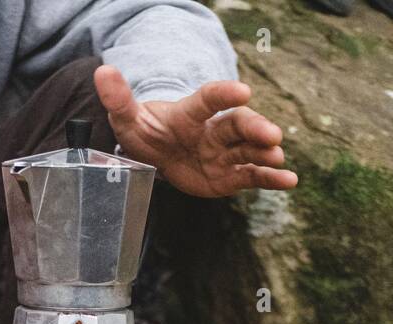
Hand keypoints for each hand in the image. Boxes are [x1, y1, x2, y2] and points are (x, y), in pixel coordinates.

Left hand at [93, 65, 296, 197]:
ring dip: (265, 153)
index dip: (224, 94)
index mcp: (190, 114)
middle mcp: (213, 130)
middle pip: (237, 125)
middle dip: (256, 128)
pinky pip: (253, 176)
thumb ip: (119, 100)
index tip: (243, 91)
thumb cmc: (147, 132)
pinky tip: (290, 180)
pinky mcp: (231, 175)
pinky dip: (271, 179)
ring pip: (249, 150)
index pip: (208, 100)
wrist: (159, 155)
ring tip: (278, 158)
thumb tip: (103, 73)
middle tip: (272, 135)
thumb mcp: (128, 119)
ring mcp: (224, 153)